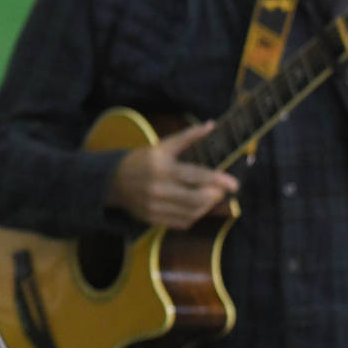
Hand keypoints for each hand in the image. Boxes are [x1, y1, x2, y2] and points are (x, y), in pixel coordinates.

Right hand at [104, 121, 239, 229]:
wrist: (113, 181)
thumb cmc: (142, 160)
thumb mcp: (161, 146)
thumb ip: (187, 137)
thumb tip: (211, 125)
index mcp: (161, 167)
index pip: (196, 176)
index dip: (218, 180)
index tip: (233, 183)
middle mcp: (157, 188)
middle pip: (197, 198)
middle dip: (215, 195)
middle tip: (222, 190)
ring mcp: (154, 206)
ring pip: (192, 212)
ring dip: (207, 206)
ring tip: (210, 197)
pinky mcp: (153, 219)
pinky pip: (182, 222)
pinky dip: (194, 215)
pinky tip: (195, 207)